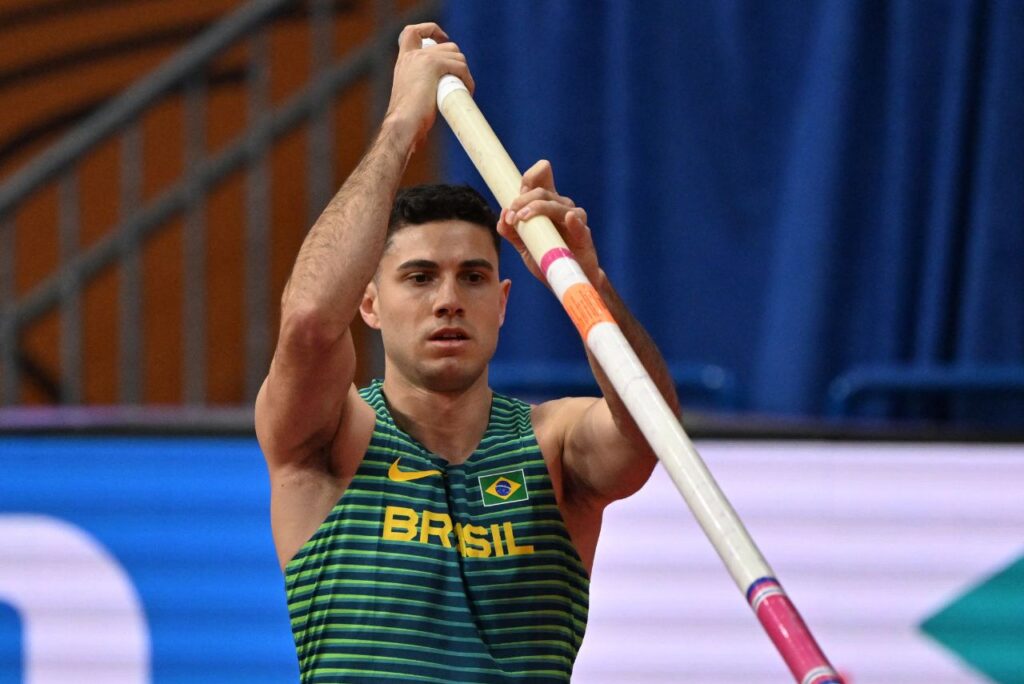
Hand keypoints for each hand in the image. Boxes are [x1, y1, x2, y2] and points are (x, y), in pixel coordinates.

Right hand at [384, 23, 474, 148]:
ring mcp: (422, 58)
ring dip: (465, 73)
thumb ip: (421, 86)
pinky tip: (467, 91)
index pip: (412, 31)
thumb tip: (439, 95)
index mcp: (404, 61)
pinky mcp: (433, 64)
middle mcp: (412, 55)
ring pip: (457, 55)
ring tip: (464, 90)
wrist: (404, 124)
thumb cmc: (409, 120)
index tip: (444, 40)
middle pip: (447, 46)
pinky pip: (460, 66)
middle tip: (459, 83)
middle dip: (458, 62)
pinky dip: (467, 79)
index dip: (431, 30)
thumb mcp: (413, 95)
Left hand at [499, 160, 602, 285]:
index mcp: (546, 204)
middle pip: (542, 192)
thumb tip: (503, 218)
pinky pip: (579, 225)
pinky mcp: (584, 236)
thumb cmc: (547, 258)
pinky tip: (568, 219)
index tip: (513, 196)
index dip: (528, 179)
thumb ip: (511, 231)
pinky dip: (573, 221)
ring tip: (522, 218)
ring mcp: (574, 219)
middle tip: (511, 216)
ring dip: (538, 208)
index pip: (539, 180)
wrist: (565, 280)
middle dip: (522, 201)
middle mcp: (561, 207)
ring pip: (556, 205)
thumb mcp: (524, 245)